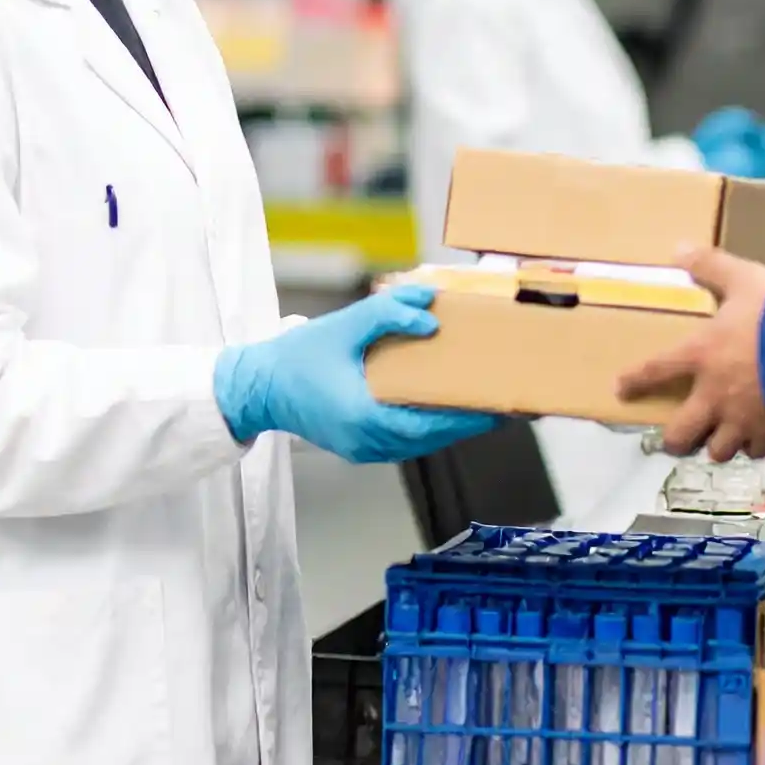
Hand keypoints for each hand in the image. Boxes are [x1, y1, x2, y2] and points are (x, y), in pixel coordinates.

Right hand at [214, 285, 496, 464]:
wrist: (257, 388)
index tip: (499, 409)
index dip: (466, 419)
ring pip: (420, 443)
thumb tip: (429, 315)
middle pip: (431, 438)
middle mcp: (366, 442)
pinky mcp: (360, 448)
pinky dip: (429, 426)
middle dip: (469, 422)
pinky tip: (446, 408)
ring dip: (451, 426)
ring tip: (485, 405)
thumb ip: (385, 314)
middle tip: (507, 405)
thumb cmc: (295, 359)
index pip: (427, 426)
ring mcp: (363, 450)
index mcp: (362, 417)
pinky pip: (405, 441)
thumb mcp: (341, 327)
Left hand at [617, 248, 764, 462]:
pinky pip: (755, 450)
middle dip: (676, 440)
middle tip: (677, 437)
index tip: (620, 389)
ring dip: (717, 444)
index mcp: (701, 355)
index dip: (635, 380)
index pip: (655, 370)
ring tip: (721, 437)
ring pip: (718, 450)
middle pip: (681, 434)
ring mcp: (742, 420)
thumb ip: (711, 265)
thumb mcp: (743, 278)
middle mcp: (714, 395)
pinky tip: (759, 437)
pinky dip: (754, 445)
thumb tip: (678, 248)